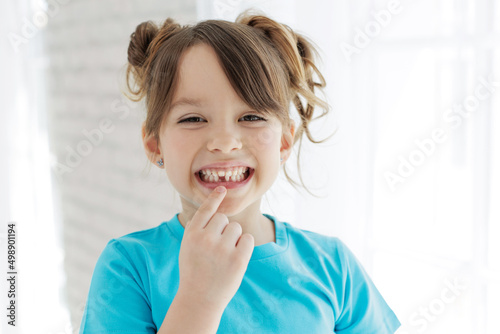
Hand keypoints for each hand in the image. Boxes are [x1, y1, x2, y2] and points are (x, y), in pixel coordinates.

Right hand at [176, 186, 254, 312]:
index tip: (222, 189)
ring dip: (234, 238)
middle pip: (224, 219)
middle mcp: (205, 239)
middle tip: (216, 250)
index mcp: (191, 234)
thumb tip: (210, 207)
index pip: (206, 210)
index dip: (215, 198)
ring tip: (224, 256)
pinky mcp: (237, 259)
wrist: (199, 300)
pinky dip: (244, 246)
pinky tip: (236, 258)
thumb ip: (196, 229)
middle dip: (224, 230)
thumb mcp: (187, 248)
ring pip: (236, 228)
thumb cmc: (194, 271)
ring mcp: (222, 249)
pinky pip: (248, 239)